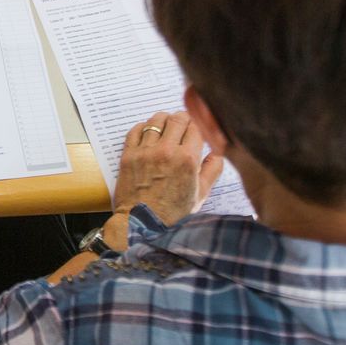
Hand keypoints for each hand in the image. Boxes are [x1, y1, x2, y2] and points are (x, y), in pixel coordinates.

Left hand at [111, 110, 223, 227]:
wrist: (143, 225)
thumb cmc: (173, 214)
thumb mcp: (201, 194)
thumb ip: (213, 170)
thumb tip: (217, 153)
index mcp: (188, 160)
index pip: (195, 127)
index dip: (197, 126)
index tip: (196, 129)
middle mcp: (167, 152)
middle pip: (176, 119)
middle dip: (182, 119)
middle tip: (182, 124)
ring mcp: (145, 152)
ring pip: (156, 121)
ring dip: (163, 120)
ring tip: (166, 126)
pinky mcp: (128, 156)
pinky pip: (135, 130)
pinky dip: (143, 127)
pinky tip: (148, 133)